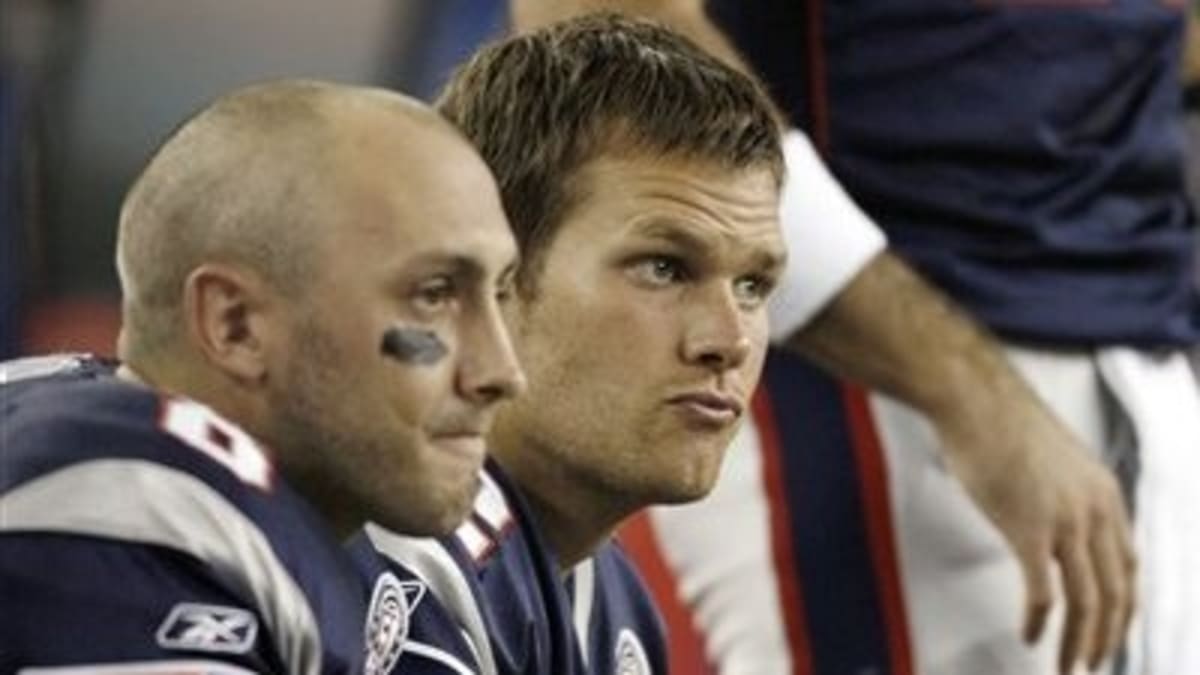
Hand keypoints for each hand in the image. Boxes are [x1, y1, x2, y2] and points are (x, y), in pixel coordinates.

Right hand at [935, 403, 1135, 674]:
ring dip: (1079, 641)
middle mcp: (1095, 510)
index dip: (1124, 605)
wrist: (974, 398)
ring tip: (1068, 666)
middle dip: (1107, 636)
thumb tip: (1048, 519)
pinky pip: (1044, 592)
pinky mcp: (1028, 529)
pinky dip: (1040, 623)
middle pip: (1117, 591)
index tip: (1112, 629)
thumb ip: (1063, 493)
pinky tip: (1031, 637)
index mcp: (1104, 493)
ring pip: (1087, 600)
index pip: (1129, 564)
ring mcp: (1064, 521)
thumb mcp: (1053, 459)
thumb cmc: (1000, 420)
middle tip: (1093, 662)